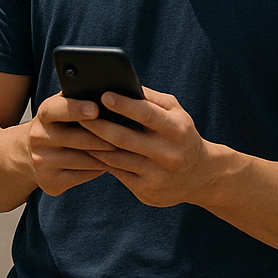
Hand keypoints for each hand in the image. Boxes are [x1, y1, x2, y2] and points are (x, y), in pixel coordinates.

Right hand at [26, 92, 119, 195]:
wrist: (28, 154)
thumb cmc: (60, 124)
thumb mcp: (64, 107)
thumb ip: (83, 98)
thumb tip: (116, 92)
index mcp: (44, 114)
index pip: (57, 109)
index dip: (76, 109)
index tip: (96, 109)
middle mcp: (39, 137)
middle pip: (81, 138)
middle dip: (108, 136)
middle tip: (130, 134)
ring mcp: (43, 162)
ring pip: (87, 159)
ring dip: (109, 154)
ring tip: (127, 148)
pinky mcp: (51, 182)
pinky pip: (86, 175)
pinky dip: (101, 168)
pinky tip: (112, 162)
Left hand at [80, 87, 226, 207]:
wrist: (201, 176)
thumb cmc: (182, 136)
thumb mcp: (177, 114)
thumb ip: (152, 100)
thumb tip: (121, 85)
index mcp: (177, 130)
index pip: (146, 114)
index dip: (123, 105)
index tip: (103, 95)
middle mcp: (168, 154)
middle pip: (123, 138)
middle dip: (97, 125)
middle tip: (77, 115)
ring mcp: (157, 175)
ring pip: (115, 158)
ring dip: (93, 144)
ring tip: (76, 132)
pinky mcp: (146, 192)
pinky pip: (117, 173)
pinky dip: (102, 161)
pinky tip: (90, 151)